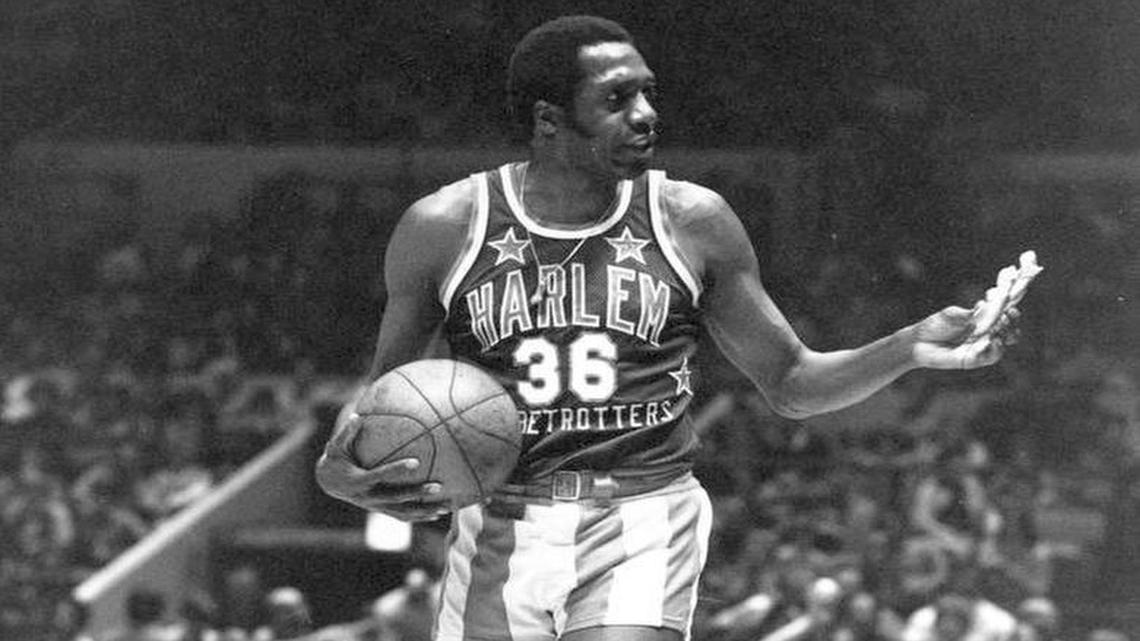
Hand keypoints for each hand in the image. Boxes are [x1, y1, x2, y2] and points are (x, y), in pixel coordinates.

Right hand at [314, 413, 451, 521]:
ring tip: (446, 507)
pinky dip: (420, 517)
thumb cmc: (336, 459)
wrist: (329, 483)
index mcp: (360, 481)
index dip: (398, 469)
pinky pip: (403, 516)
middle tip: (438, 486)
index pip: (382, 475)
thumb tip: (355, 416)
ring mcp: (376, 507)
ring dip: (425, 511)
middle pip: (397, 498)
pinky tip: (438, 515)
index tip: (417, 462)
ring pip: (403, 512)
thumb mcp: (336, 446)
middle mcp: (369, 497)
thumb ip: (346, 433)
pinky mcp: (381, 510)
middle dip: (417, 493)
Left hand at [910, 304, 1020, 369]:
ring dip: (1006, 336)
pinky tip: (992, 341)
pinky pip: (989, 357)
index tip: (1010, 306)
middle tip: (1007, 316)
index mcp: (982, 321)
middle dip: (1012, 323)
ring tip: (1000, 327)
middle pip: (1008, 331)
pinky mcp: (973, 360)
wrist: (918, 342)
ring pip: (1002, 345)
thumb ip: (967, 313)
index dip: (1011, 311)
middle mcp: (985, 335)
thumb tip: (983, 306)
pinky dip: (994, 350)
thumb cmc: (935, 325)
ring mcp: (980, 348)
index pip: (1003, 316)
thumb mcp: (951, 315)